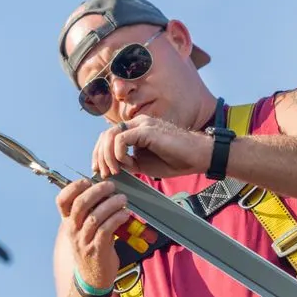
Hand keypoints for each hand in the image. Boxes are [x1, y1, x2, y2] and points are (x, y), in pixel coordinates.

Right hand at [55, 178, 130, 289]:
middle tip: (111, 186)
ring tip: (123, 198)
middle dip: (97, 191)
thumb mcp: (84, 229)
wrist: (93, 278)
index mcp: (68, 222)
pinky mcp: (97, 250)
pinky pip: (106, 230)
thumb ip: (89, 211)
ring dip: (111, 204)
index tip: (88, 181)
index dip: (73, 187)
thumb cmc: (91, 247)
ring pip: (95, 217)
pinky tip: (125, 213)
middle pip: (80, 205)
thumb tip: (103, 188)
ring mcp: (84, 241)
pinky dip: (117, 218)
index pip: (61, 201)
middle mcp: (73, 231)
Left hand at [94, 115, 211, 178]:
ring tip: (113, 171)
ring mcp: (142, 124)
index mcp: (136, 130)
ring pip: (111, 135)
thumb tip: (111, 167)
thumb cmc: (175, 160)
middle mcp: (137, 123)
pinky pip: (121, 138)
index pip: (109, 136)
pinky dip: (117, 153)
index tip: (99, 170)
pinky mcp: (147, 130)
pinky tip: (124, 164)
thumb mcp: (144, 164)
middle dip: (99, 155)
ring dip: (107, 156)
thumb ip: (128, 162)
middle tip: (101, 173)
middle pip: (106, 134)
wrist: (197, 156)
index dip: (100, 153)